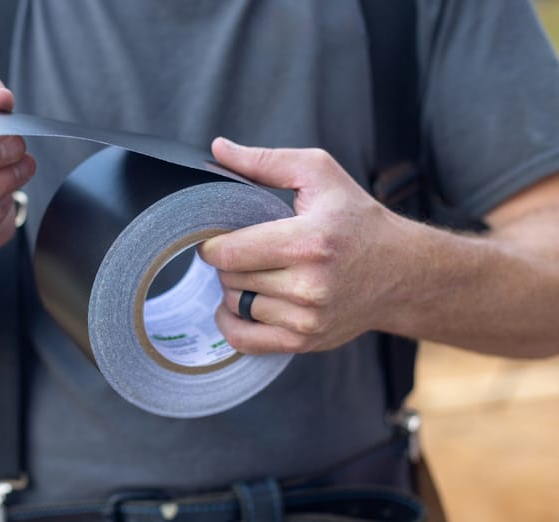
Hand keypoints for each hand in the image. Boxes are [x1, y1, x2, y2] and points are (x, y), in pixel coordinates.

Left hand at [198, 138, 406, 353]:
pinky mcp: (305, 341)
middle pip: (230, 278)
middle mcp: (309, 284)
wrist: (404, 272)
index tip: (219, 235)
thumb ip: (265, 161)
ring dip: (234, 289)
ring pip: (235, 305)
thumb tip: (218, 148)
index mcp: (309, 241)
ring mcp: (308, 318)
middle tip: (245, 251)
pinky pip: (244, 340)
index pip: (232, 251)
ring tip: (255, 272)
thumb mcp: (320, 174)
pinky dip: (232, 323)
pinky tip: (241, 305)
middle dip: (228, 263)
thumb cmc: (358, 220)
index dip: (213, 242)